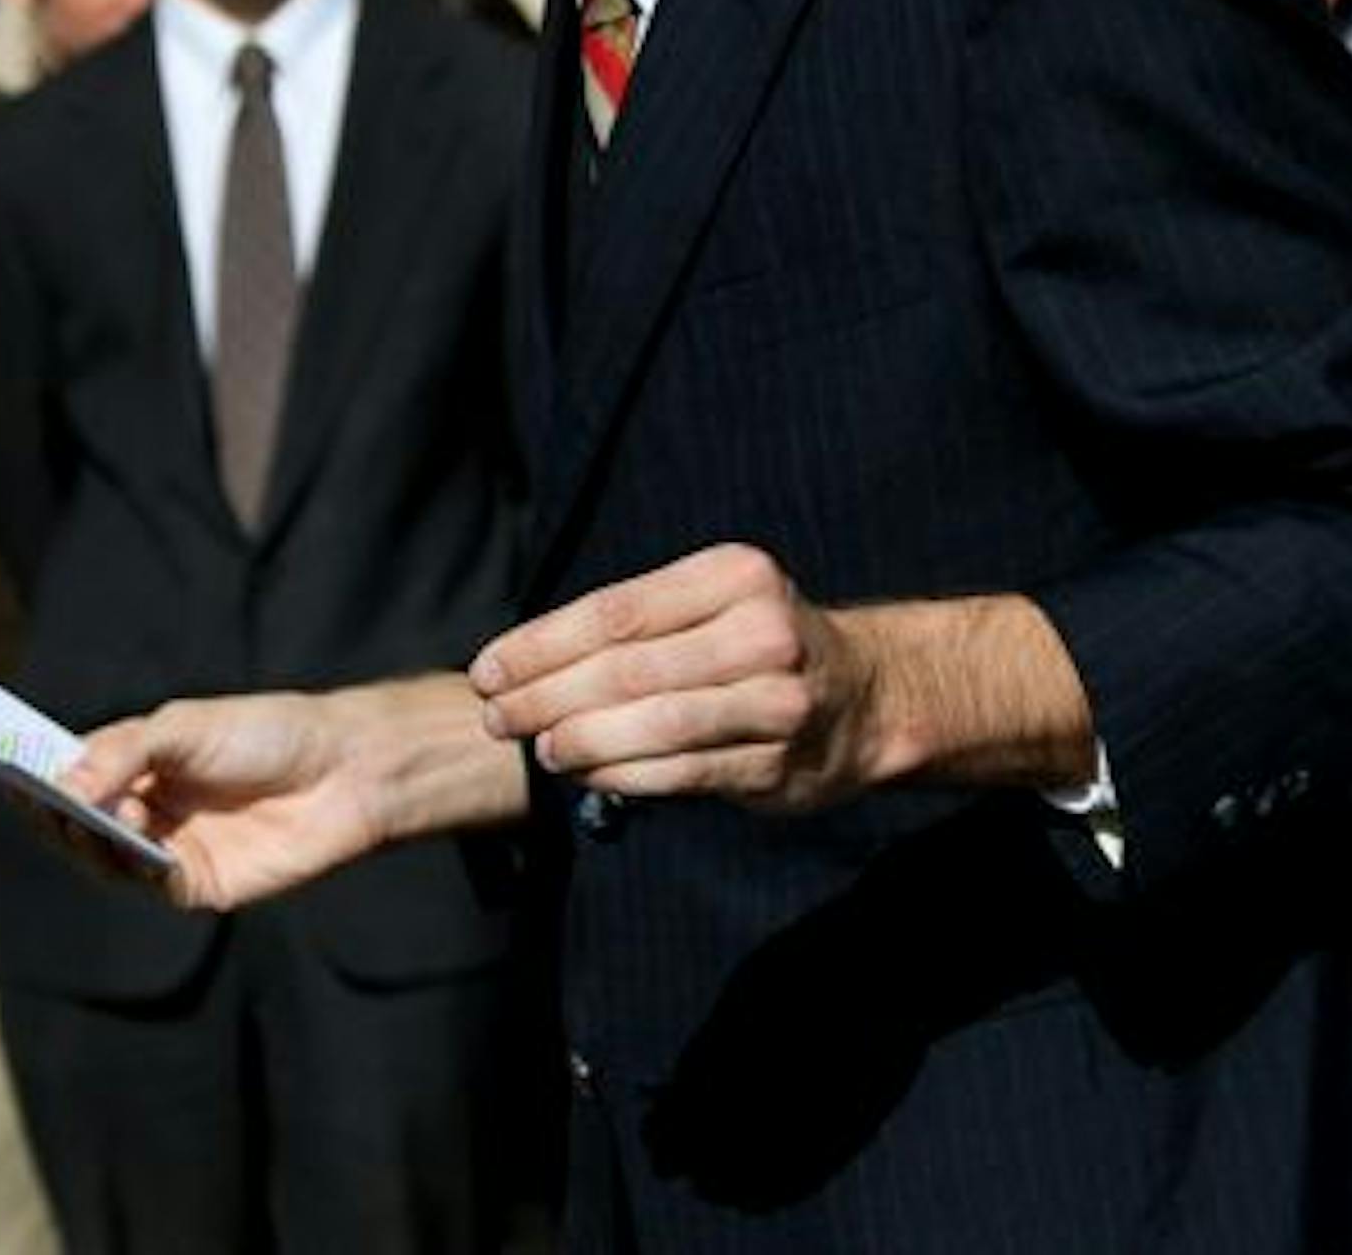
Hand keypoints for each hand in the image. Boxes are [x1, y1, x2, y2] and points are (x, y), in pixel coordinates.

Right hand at [60, 691, 381, 911]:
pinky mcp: (197, 884)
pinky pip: (147, 883)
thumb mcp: (188, 725)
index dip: (37, 777)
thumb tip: (65, 785)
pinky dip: (132, 863)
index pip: (73, 777)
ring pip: (104, 857)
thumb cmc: (269, 733)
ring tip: (91, 810)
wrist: (343, 768)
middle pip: (79, 823)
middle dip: (55, 811)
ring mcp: (169, 850)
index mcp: (141, 766)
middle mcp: (148, 811)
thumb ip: (125, 750)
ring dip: (92, 836)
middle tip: (38, 797)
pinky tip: (135, 838)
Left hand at [469, 545, 1096, 812]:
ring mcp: (776, 698)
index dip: (542, 643)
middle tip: (494, 715)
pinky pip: (682, 771)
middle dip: (545, 694)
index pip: (618, 610)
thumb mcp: (711, 606)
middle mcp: (763, 630)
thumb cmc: (755, 646)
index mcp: (736, 576)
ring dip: (582, 738)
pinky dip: (624, 776)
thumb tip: (521, 667)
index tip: (487, 668)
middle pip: (628, 666)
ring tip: (537, 747)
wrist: (864, 696)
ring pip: (654, 721)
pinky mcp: (777, 761)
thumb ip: (638, 628)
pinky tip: (586, 775)